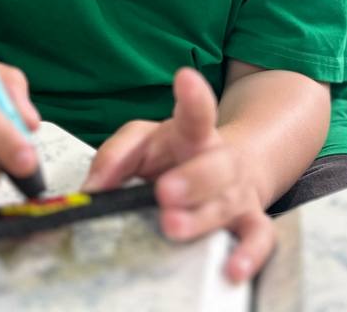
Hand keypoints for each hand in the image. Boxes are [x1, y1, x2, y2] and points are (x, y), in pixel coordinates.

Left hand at [82, 67, 273, 282]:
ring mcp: (238, 193)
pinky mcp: (249, 222)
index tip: (185, 79)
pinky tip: (232, 268)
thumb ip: (115, 156)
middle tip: (164, 190)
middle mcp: (221, 161)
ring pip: (228, 202)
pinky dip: (248, 255)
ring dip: (201, 217)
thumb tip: (89, 187)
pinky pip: (257, 239)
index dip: (193, 96)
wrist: (233, 169)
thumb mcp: (144, 143)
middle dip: (192, 178)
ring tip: (173, 226)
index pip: (195, 112)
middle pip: (215, 164)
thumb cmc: (178, 154)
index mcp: (194, 134)